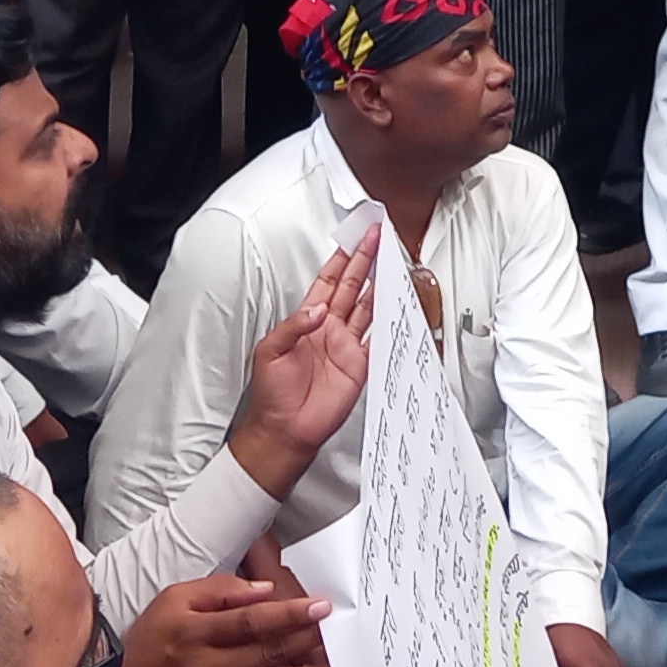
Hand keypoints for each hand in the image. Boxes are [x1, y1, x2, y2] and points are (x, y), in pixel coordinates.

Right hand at [107, 574, 338, 666]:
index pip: (252, 620)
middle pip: (269, 652)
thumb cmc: (143, 648)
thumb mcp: (170, 602)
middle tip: (340, 634)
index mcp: (196, 632)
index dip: (290, 613)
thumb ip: (216, 592)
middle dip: (310, 642)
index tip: (320, 607)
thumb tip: (262, 592)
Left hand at [227, 226, 378, 494]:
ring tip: (391, 262)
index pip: (327, 282)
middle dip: (364, 261)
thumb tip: (319, 310)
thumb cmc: (272, 393)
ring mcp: (346, 347)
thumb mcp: (269, 351)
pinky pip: (378, 339)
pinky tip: (397, 305)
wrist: (285, 429)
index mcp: (307, 320)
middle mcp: (330, 329)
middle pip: (351, 287)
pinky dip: (389, 322)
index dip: (340, 259)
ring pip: (367, 307)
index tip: (353, 238)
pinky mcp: (360, 366)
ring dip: (378, 285)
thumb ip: (294, 326)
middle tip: (377, 238)